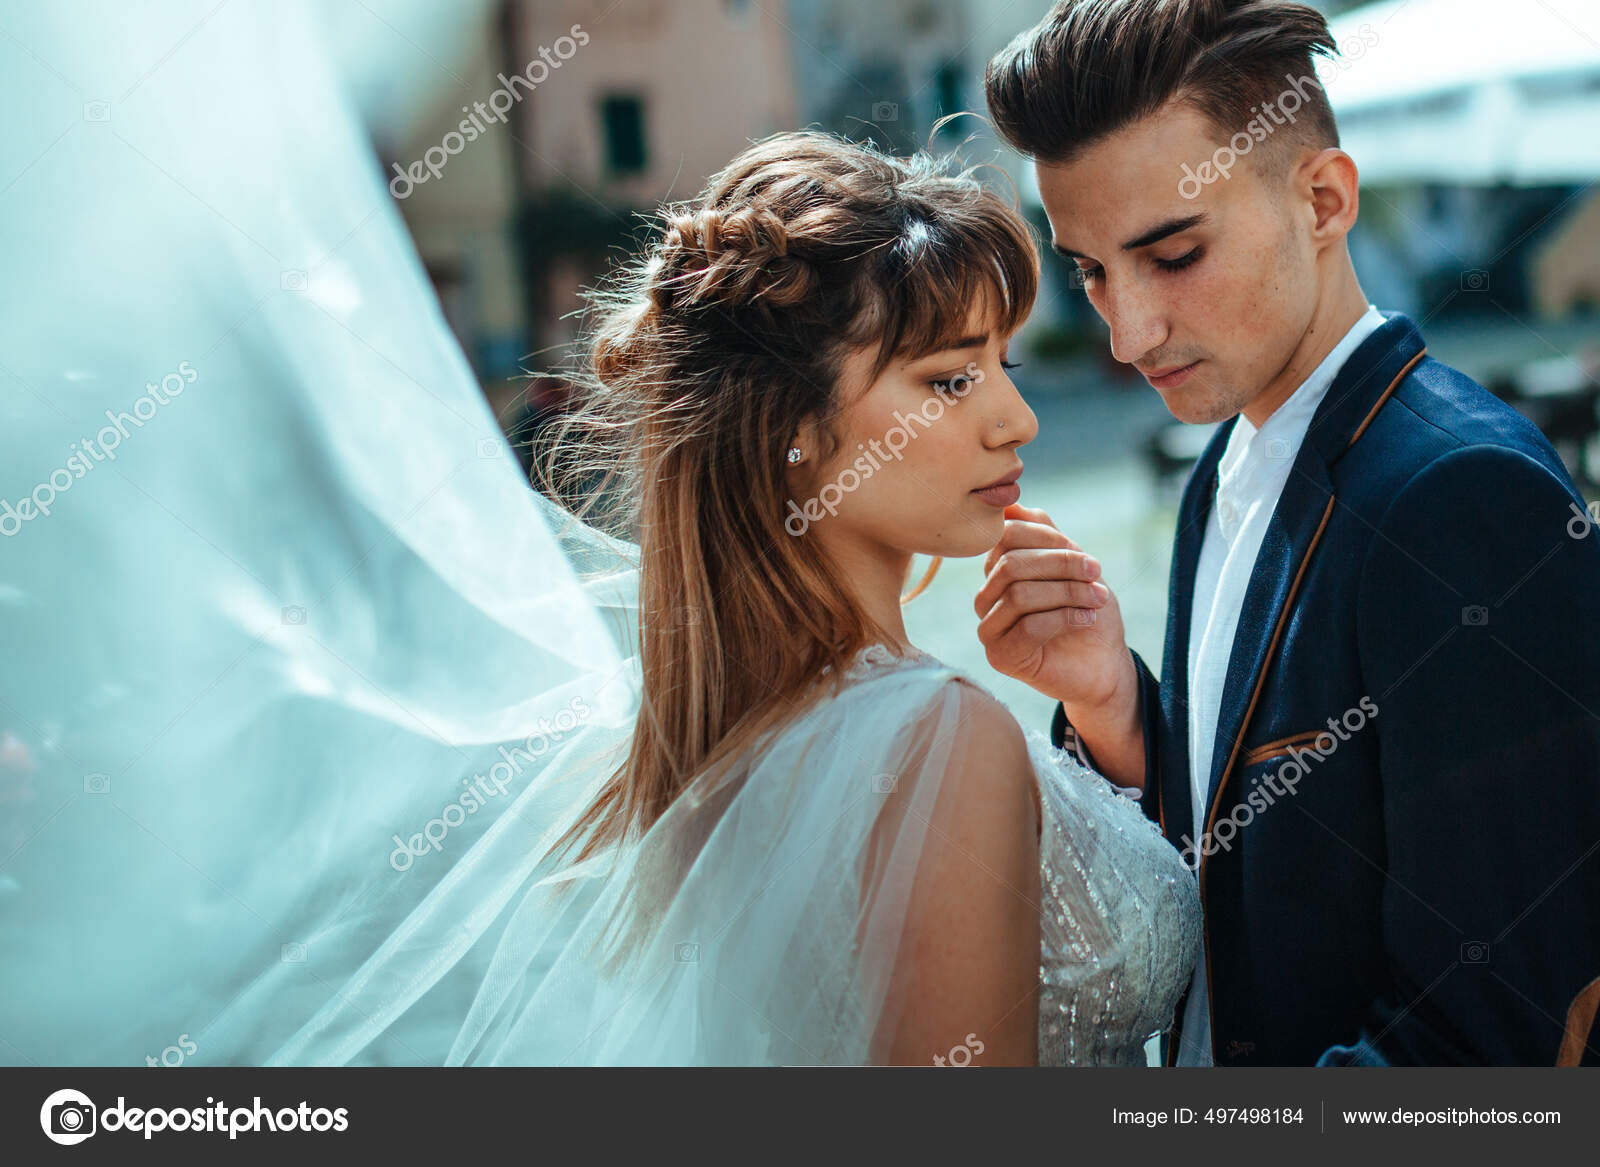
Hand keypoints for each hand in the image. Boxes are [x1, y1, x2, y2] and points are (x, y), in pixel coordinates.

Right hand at [974, 504, 1133, 713]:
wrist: (1104, 662)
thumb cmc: (1088, 611)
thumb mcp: (1073, 564)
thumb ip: (1045, 534)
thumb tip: (1011, 504)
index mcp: (999, 570)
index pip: (1006, 535)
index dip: (1048, 539)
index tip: (1085, 557)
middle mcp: (987, 596)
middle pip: (1011, 564)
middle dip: (1061, 565)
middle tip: (1096, 573)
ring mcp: (989, 628)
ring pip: (1019, 594)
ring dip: (1068, 592)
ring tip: (1098, 599)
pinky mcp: (1000, 656)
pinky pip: (1028, 626)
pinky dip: (1064, 618)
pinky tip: (1087, 619)